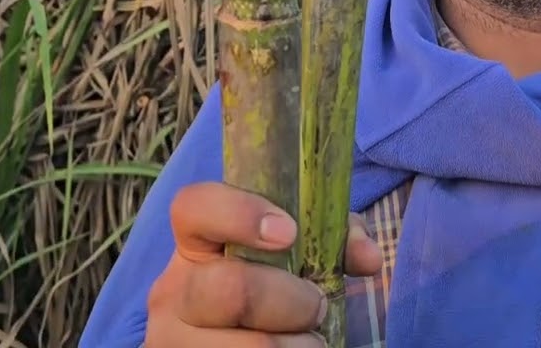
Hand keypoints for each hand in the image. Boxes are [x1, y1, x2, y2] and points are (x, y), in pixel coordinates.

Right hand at [143, 182, 382, 346]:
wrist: (235, 339)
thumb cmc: (274, 288)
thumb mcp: (299, 256)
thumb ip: (334, 240)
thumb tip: (368, 257)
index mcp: (197, 244)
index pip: (194, 207)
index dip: (239, 214)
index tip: (288, 233)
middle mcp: (174, 290)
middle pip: (229, 290)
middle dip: (293, 302)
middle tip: (317, 307)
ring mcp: (173, 338)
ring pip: (248, 347)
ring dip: (296, 347)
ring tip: (309, 343)